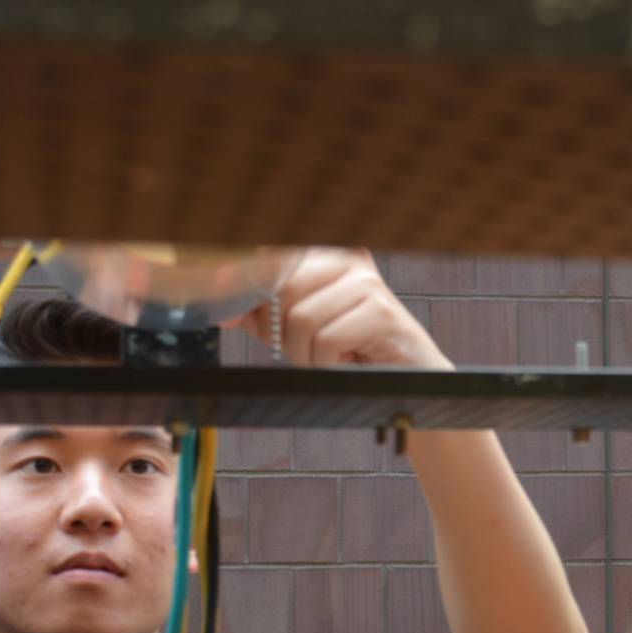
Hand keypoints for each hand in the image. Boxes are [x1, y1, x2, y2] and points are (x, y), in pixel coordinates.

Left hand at [235, 248, 449, 369]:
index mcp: (328, 254)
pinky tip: (349, 360)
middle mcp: (349, 259)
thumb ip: (262, 314)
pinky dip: (328, 363)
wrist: (406, 379)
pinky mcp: (380, 311)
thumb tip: (225, 309)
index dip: (247, 286)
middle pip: (283, 290)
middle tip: (308, 350)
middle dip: (283, 333)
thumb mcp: (296, 329)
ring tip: (333, 357)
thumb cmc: (351, 351)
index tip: (229, 312)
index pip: (273, 259)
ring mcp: (367, 283)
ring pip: (301, 319)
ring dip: (308, 353)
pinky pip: (326, 340)